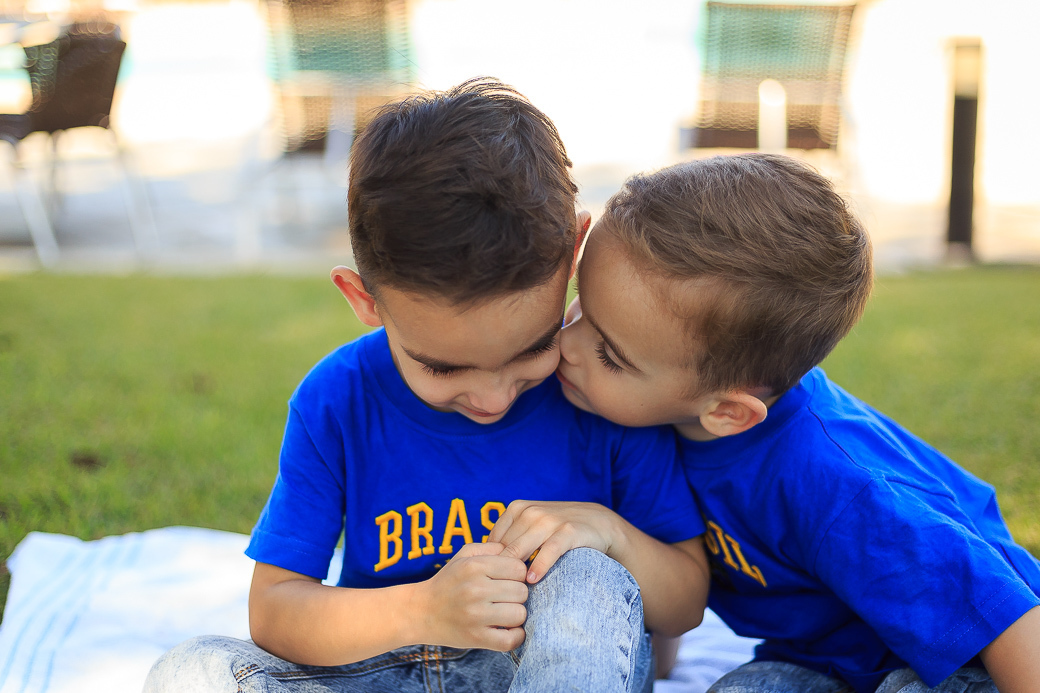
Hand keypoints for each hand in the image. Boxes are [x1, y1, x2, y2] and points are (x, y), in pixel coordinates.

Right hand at [411, 541, 528, 651]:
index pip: (519, 569)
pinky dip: (515, 637)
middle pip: (522, 592)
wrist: (420, 612)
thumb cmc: (447, 582)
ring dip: (515, 615)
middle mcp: (475, 589)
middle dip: (517, 595)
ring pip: (519, 614)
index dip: (518, 575)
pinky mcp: (475, 638)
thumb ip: (491, 548)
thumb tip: (516, 551)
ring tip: (504, 613)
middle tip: (504, 598)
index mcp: (475, 566)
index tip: (508, 581)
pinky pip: (510, 640)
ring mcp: (476, 615)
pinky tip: (508, 630)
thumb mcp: (463, 556)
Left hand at [487, 500, 621, 583]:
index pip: (494, 540)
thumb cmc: (559, 529)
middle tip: (494, 594)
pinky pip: (548, 551)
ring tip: (510, 592)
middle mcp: (530, 512)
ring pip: (521, 549)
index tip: (488, 584)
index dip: (490, 564)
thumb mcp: (533, 527)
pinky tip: (532, 581)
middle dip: (499, 571)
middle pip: (505, 547)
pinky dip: (539, 566)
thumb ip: (511, 539)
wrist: (599, 522)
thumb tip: (483, 564)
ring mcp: (549, 520)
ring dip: (514, 572)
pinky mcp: (567, 531)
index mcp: (517, 509)